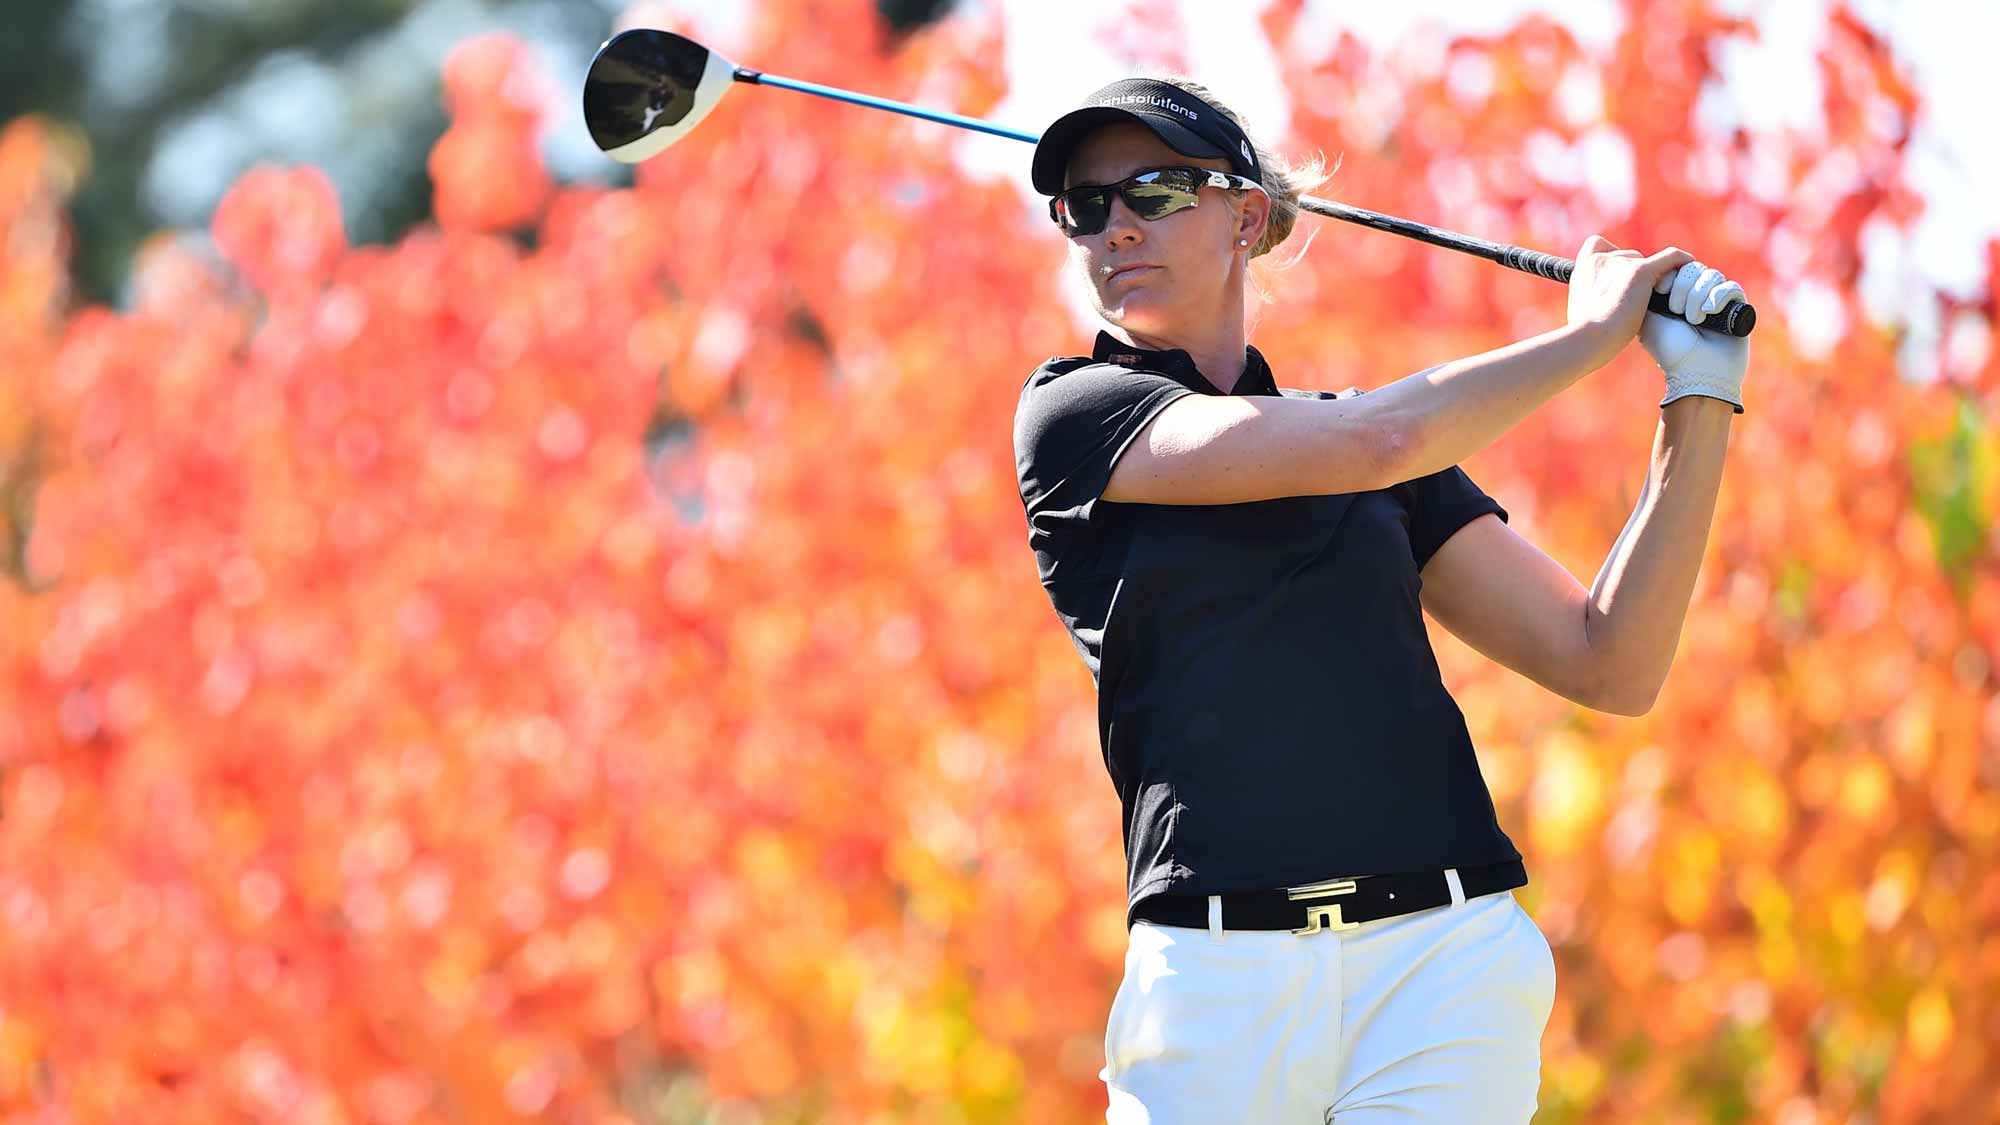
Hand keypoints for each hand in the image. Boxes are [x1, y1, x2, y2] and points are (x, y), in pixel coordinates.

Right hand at [1566, 236, 1694, 358]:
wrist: (1587, 338)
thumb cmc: (1584, 335)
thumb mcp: (1583, 310)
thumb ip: (1595, 297)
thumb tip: (1606, 304)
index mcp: (1584, 268)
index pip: (1597, 245)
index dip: (1610, 255)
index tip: (1614, 273)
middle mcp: (1601, 260)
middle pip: (1627, 256)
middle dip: (1633, 274)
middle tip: (1636, 298)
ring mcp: (1621, 264)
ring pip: (1645, 262)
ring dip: (1649, 277)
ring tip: (1652, 300)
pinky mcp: (1640, 272)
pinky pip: (1669, 258)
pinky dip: (1680, 260)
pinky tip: (1689, 263)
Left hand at [1640, 260, 1750, 412]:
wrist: (1697, 373)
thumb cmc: (1671, 350)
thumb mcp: (1649, 319)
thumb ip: (1646, 293)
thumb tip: (1647, 269)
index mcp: (1676, 296)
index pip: (1677, 267)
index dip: (1670, 275)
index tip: (1660, 292)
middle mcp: (1697, 296)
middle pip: (1694, 268)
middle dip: (1683, 287)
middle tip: (1676, 311)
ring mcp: (1718, 300)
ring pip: (1712, 275)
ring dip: (1698, 295)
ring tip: (1693, 319)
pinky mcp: (1737, 307)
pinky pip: (1731, 286)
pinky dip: (1718, 296)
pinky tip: (1710, 312)